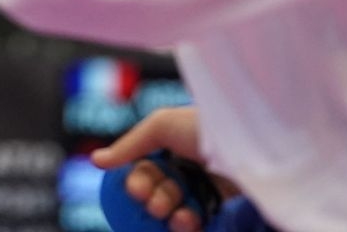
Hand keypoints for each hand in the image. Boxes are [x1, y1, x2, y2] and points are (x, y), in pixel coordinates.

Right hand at [91, 107, 237, 231]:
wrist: (251, 145)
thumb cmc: (204, 127)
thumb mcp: (161, 126)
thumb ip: (129, 146)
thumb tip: (96, 161)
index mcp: (173, 148)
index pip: (145, 172)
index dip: (138, 183)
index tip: (138, 189)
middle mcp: (188, 170)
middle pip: (157, 194)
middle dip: (153, 200)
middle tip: (157, 202)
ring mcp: (205, 192)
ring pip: (173, 213)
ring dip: (170, 216)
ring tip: (179, 214)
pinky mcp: (221, 210)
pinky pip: (195, 225)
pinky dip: (187, 227)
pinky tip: (191, 221)